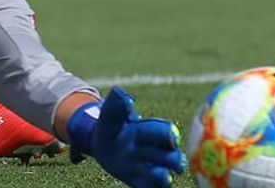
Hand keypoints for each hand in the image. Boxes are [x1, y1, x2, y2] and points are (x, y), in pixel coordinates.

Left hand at [71, 88, 187, 187]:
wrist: (102, 146)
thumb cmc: (111, 127)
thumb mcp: (110, 116)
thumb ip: (116, 106)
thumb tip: (124, 96)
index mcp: (150, 132)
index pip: (165, 132)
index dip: (168, 135)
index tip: (171, 136)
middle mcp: (155, 152)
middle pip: (173, 157)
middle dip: (173, 159)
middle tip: (173, 162)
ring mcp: (150, 169)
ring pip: (165, 177)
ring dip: (164, 176)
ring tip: (161, 176)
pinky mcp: (142, 183)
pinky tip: (145, 184)